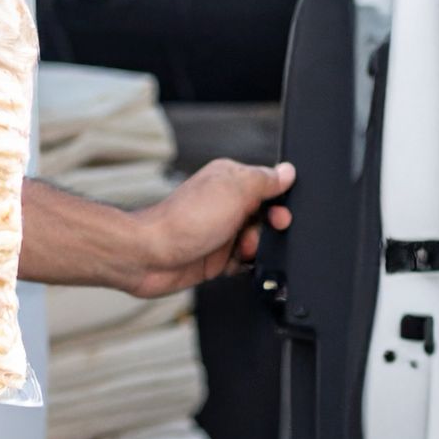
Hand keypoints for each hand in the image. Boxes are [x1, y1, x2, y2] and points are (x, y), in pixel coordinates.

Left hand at [122, 159, 294, 298]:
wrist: (150, 256)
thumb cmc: (183, 221)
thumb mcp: (233, 190)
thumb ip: (264, 180)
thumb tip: (287, 171)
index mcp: (230, 179)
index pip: (268, 186)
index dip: (279, 203)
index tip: (280, 216)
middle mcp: (225, 204)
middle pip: (266, 216)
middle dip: (268, 231)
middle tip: (255, 236)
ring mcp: (220, 231)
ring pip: (258, 242)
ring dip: (256, 250)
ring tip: (239, 251)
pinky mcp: (216, 257)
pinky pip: (244, 263)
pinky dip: (246, 266)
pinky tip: (236, 265)